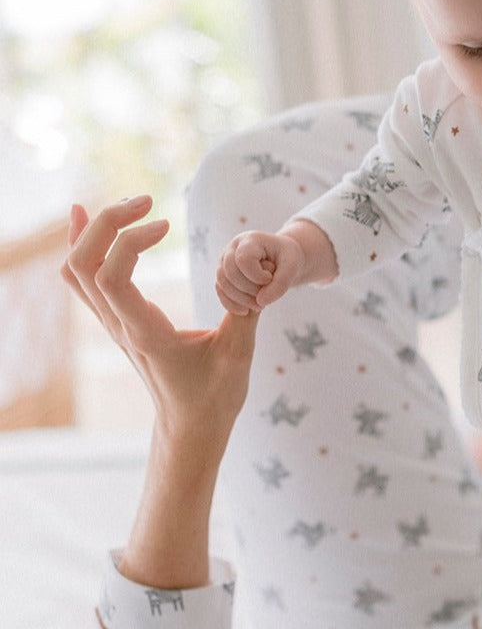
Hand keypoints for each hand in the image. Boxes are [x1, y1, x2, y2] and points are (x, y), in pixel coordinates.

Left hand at [62, 197, 257, 446]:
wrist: (190, 426)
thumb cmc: (216, 396)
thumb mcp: (239, 356)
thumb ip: (246, 312)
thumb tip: (259, 273)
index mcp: (145, 333)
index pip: (111, 275)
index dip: (131, 239)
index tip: (167, 226)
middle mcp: (120, 327)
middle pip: (83, 263)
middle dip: (109, 223)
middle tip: (147, 202)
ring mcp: (112, 325)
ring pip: (75, 270)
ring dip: (92, 231)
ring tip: (124, 205)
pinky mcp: (116, 322)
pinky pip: (82, 279)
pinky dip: (82, 245)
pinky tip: (89, 219)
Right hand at [216, 228, 306, 315]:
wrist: (280, 259)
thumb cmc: (287, 259)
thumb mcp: (292, 267)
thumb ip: (281, 283)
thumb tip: (260, 302)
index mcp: (250, 240)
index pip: (244, 260)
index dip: (256, 276)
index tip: (270, 280)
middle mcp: (233, 248)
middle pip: (230, 272)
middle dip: (248, 291)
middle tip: (265, 300)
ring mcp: (224, 261)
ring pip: (222, 283)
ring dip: (240, 300)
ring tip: (259, 306)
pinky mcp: (223, 274)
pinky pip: (220, 291)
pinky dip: (230, 304)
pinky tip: (245, 312)